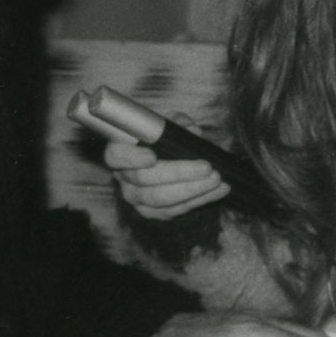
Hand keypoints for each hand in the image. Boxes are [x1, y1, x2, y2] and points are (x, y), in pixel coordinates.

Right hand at [105, 113, 229, 219]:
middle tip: (206, 167)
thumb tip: (193, 132)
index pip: (116, 155)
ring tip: (217, 180)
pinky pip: (174, 210)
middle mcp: (123, 177)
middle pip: (145, 180)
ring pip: (161, 199)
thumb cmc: (162, 138)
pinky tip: (219, 191)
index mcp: (120, 151)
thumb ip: (178, 123)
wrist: (164, 159)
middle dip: (179, 173)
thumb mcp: (167, 124)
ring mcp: (135, 198)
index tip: (152, 156)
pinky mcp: (151, 212)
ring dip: (193, 190)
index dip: (132, 158)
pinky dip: (200, 200)